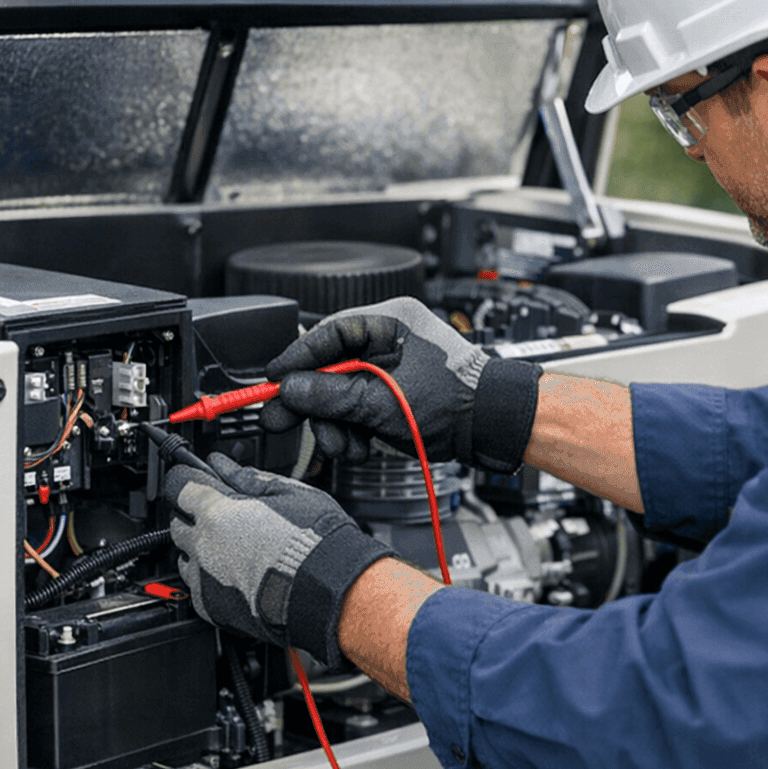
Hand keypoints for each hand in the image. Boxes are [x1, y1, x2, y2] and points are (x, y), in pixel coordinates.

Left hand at [166, 452, 393, 665]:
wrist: (329, 590)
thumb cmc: (315, 542)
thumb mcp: (288, 492)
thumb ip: (248, 477)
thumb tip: (223, 466)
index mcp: (218, 512)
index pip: (178, 485)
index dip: (188, 478)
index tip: (196, 479)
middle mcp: (204, 546)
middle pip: (177, 522)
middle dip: (194, 514)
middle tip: (224, 513)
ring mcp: (205, 580)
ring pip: (185, 556)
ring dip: (201, 547)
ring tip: (236, 547)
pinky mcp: (212, 608)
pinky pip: (197, 587)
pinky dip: (210, 578)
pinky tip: (238, 572)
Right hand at [259, 297, 541, 472]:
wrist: (494, 427)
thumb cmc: (456, 403)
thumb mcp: (382, 402)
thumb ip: (331, 396)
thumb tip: (289, 391)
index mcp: (391, 322)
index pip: (328, 333)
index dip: (296, 358)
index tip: (273, 380)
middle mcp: (391, 339)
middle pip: (331, 367)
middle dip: (314, 403)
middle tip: (281, 420)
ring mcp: (394, 367)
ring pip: (343, 393)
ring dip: (335, 424)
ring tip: (342, 446)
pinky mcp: (398, 393)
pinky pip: (361, 407)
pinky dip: (354, 429)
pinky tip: (359, 446)